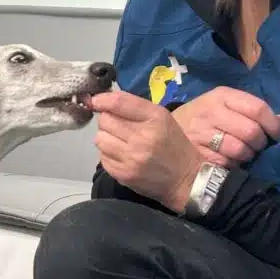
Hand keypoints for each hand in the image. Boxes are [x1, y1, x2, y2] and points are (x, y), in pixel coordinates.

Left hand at [92, 90, 204, 212]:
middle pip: (105, 120)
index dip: (102, 100)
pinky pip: (102, 157)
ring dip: (106, 137)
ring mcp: (131, 158)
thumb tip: (102, 101)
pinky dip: (108, 154)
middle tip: (120, 127)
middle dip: (108, 120)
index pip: (119, 103)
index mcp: (155, 119)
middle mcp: (142, 138)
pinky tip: (121, 155)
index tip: (95, 101)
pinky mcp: (123, 174)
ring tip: (120, 141)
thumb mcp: (162, 118)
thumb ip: (134, 106)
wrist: (184, 178)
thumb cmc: (173, 144)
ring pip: (100, 138)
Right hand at [171, 87, 279, 166]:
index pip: (257, 108)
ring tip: (241, 153)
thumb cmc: (202, 117)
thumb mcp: (222, 105)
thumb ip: (250, 110)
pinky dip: (232, 165)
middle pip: (251, 132)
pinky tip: (227, 160)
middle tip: (256, 146)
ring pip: (240, 150)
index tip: (276, 134)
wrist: (163, 130)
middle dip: (259, 143)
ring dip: (246, 155)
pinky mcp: (196, 154)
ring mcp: (201, 134)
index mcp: (221, 96)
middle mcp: (211, 112)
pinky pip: (226, 163)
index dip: (272, 124)